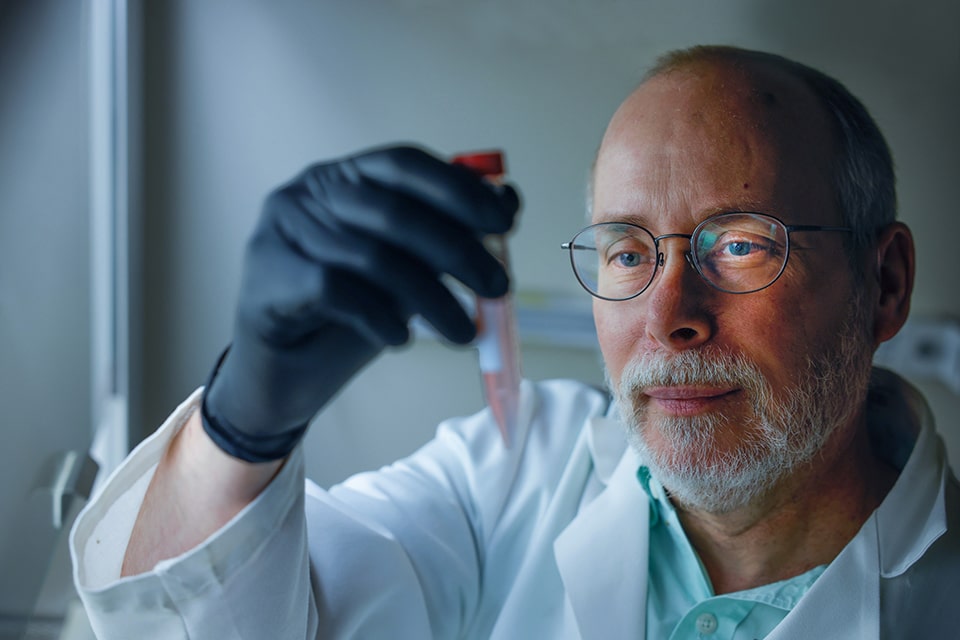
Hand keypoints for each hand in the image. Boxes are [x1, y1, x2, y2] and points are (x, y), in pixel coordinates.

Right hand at [201, 145, 520, 461]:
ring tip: (465, 335)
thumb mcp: (405, 270)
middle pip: (395, 212)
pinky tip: (400, 340)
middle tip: (499, 289)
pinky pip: (339, 291)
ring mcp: (282, 232)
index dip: (459, 190)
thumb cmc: (349, 313)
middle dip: (458, 251)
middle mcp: (308, 193)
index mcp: (344, 176)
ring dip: (432, 300)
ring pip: (373, 257)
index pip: (405, 164)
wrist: (281, 372)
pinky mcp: (269, 277)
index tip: (504, 221)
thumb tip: (508, 203)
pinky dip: (381, 318)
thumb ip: (445, 236)